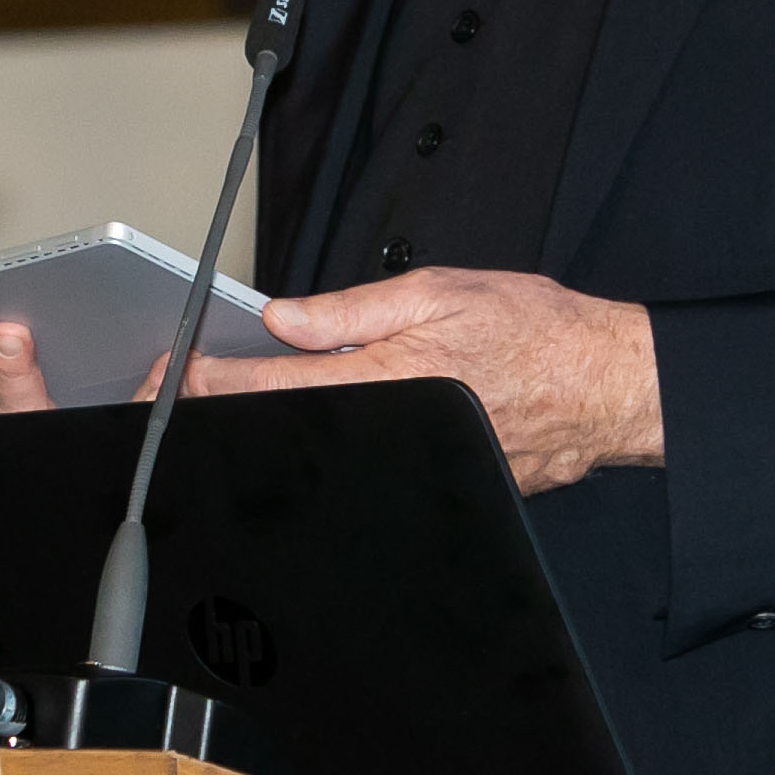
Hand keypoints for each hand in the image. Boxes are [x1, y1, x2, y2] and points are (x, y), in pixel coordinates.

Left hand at [146, 268, 661, 495]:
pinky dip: (323, 442)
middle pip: (282, 429)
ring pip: (316, 452)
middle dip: (225, 409)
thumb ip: (351, 309)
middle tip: (180, 389)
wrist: (602, 387)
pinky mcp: (425, 483)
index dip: (208, 381)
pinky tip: (309, 420)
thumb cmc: (534, 334)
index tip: (172, 373)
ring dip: (272, 428)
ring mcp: (403, 466)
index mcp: (378, 380)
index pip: (270, 386)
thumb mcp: (438, 291)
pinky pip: (358, 464)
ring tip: (233, 401)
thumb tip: (283, 317)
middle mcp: (383, 433)